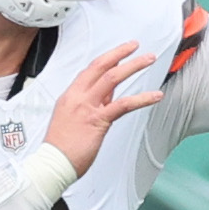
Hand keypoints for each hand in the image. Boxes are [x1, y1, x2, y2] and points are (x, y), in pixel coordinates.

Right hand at [44, 41, 162, 175]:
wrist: (53, 163)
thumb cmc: (61, 147)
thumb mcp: (71, 119)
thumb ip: (90, 105)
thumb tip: (106, 96)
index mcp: (70, 96)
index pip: (90, 70)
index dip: (108, 59)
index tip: (120, 53)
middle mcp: (78, 97)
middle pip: (101, 66)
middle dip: (120, 53)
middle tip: (136, 46)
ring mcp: (87, 107)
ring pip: (113, 78)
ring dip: (133, 66)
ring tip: (149, 59)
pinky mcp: (98, 121)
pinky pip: (124, 105)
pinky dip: (142, 98)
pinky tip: (155, 95)